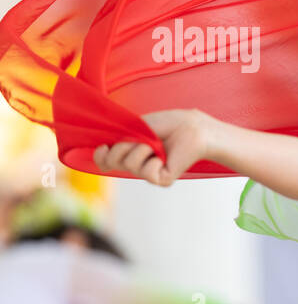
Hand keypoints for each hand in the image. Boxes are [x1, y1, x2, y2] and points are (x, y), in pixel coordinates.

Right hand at [92, 109, 213, 185]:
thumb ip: (117, 137)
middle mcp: (138, 164)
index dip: (100, 156)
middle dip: (121, 146)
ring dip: (140, 149)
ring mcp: (149, 173)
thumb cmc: (167, 124)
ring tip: (155, 145)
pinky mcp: (162, 180)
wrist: (191, 127)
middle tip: (139, 139)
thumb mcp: (135, 127)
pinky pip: (146, 173)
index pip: (105, 162)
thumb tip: (99, 150)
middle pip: (113, 163)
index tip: (103, 146)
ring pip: (128, 165)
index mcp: (130, 152)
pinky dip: (152, 160)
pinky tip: (163, 156)